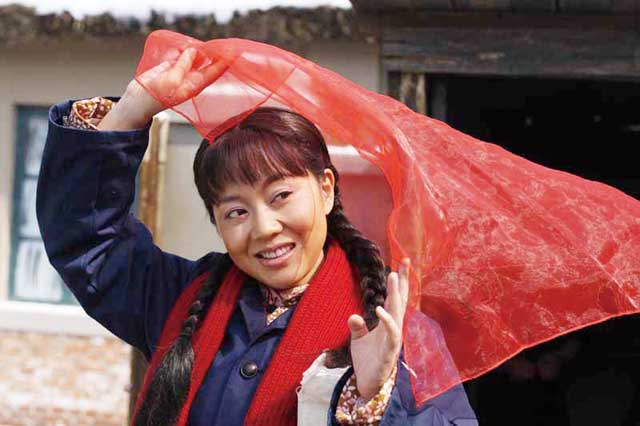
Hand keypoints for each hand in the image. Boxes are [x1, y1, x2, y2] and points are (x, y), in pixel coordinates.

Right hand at [98, 47, 226, 130]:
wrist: (138, 100)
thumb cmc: (156, 95)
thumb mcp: (172, 79)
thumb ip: (183, 65)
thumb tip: (194, 50)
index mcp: (195, 85)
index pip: (214, 71)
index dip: (224, 61)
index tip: (233, 52)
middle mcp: (192, 79)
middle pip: (208, 64)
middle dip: (215, 55)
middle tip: (223, 43)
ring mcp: (182, 72)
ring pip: (196, 58)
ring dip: (201, 50)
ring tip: (206, 43)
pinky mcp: (172, 67)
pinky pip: (183, 56)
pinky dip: (187, 49)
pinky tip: (190, 44)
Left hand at [348, 258, 409, 400]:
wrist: (367, 384)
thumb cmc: (367, 360)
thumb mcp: (358, 339)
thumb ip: (357, 326)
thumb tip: (353, 315)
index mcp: (388, 323)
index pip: (395, 298)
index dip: (399, 282)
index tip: (401, 263)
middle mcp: (393, 328)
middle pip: (401, 300)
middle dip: (403, 281)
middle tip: (405, 261)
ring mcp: (393, 339)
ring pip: (398, 313)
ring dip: (396, 294)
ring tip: (393, 276)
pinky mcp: (389, 352)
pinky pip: (392, 333)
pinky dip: (387, 320)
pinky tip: (380, 308)